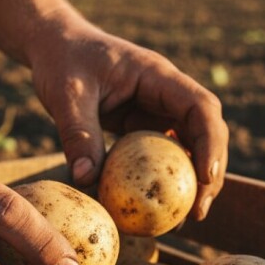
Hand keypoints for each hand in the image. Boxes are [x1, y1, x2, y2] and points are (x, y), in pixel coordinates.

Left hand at [27, 12, 228, 219]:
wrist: (53, 46)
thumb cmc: (61, 60)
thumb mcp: (66, 94)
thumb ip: (77, 132)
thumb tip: (86, 179)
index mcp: (157, 76)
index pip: (200, 107)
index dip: (210, 142)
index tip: (205, 178)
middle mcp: (165, 93)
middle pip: (206, 131)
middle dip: (211, 170)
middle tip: (198, 211)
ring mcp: (156, 110)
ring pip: (190, 145)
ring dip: (194, 180)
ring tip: (185, 218)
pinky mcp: (142, 126)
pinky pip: (162, 155)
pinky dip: (165, 179)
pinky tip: (158, 208)